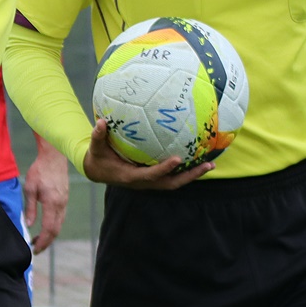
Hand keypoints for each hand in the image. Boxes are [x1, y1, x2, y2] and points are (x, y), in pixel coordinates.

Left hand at [22, 141, 68, 253]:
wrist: (54, 157)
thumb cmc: (40, 171)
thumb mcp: (30, 188)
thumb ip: (30, 208)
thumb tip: (30, 225)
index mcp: (52, 203)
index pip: (49, 228)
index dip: (43, 241)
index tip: (35, 249)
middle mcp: (61, 205)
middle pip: (56, 230)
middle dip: (47, 242)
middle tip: (36, 249)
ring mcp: (65, 202)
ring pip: (60, 224)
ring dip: (50, 235)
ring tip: (38, 240)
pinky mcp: (65, 199)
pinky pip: (61, 217)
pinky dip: (54, 226)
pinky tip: (46, 227)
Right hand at [81, 119, 212, 189]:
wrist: (97, 171)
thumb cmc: (98, 159)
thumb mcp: (95, 148)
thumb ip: (98, 136)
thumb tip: (101, 122)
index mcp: (131, 177)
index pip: (150, 175)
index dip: (164, 169)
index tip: (177, 159)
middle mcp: (143, 183)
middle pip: (170, 184)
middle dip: (189, 176)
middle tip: (207, 166)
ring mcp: (150, 182)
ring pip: (174, 182)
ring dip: (192, 175)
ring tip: (209, 165)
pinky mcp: (153, 179)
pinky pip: (172, 177)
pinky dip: (185, 172)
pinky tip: (197, 161)